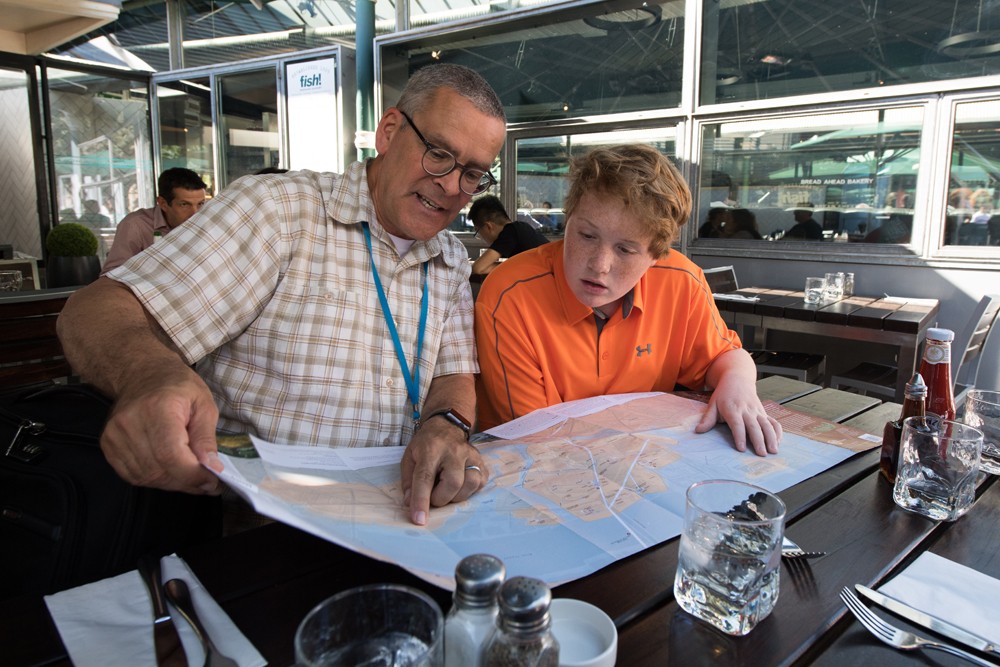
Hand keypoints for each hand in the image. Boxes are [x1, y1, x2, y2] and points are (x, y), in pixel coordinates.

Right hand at [100, 368, 222, 494]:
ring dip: (172, 482)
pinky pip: (133, 475)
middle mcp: (130, 424)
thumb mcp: (204, 405)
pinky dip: (155, 479)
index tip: (212, 481)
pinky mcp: (108, 445)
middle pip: (158, 470)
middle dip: (186, 482)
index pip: (171, 455)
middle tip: (206, 481)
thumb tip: (212, 468)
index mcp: (157, 409)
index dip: (192, 475)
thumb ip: (206, 438)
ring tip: (189, 474)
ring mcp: (114, 436)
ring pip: (146, 477)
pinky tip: (169, 470)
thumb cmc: (177, 386)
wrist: (141, 373)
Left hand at [400, 416, 485, 524]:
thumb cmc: (425, 445)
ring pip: (470, 485)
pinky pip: (480, 483)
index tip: (419, 520)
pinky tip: (460, 486)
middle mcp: (454, 451)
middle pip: (453, 483)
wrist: (446, 426)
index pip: (425, 477)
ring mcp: (471, 455)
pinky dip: (468, 491)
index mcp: (431, 449)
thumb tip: (410, 503)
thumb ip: (408, 482)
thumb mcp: (409, 458)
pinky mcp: (481, 461)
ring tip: (446, 491)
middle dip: (441, 499)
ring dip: (455, 497)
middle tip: (433, 496)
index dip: (422, 500)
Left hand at [696, 378, 781, 455]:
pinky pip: (773, 421)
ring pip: (766, 425)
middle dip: (758, 441)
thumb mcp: (713, 404)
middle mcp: (747, 410)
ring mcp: (757, 411)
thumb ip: (708, 419)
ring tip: (773, 451)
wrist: (737, 379)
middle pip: (754, 426)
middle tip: (761, 454)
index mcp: (732, 409)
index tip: (741, 448)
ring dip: (771, 438)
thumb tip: (698, 431)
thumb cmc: (723, 394)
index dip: (740, 436)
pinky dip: (777, 431)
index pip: (737, 425)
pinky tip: (778, 441)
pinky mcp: (763, 412)